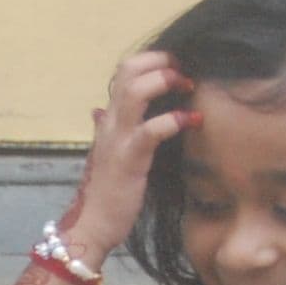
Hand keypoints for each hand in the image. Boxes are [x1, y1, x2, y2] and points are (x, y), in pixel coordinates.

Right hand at [66, 48, 199, 263]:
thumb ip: (105, 128)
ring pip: (135, 91)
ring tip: (188, 87)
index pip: (125, 70)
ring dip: (165, 80)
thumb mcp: (105, 153)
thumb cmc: (104, 191)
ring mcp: (118, 139)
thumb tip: (97, 110)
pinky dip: (174, 119)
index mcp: (109, 119)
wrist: (92, 225)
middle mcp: (110, 122)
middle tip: (185, 72)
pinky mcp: (129, 159)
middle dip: (161, 61)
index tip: (177, 67)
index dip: (153, 59)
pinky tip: (193, 120)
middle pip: (129, 69)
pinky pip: (151, 129)